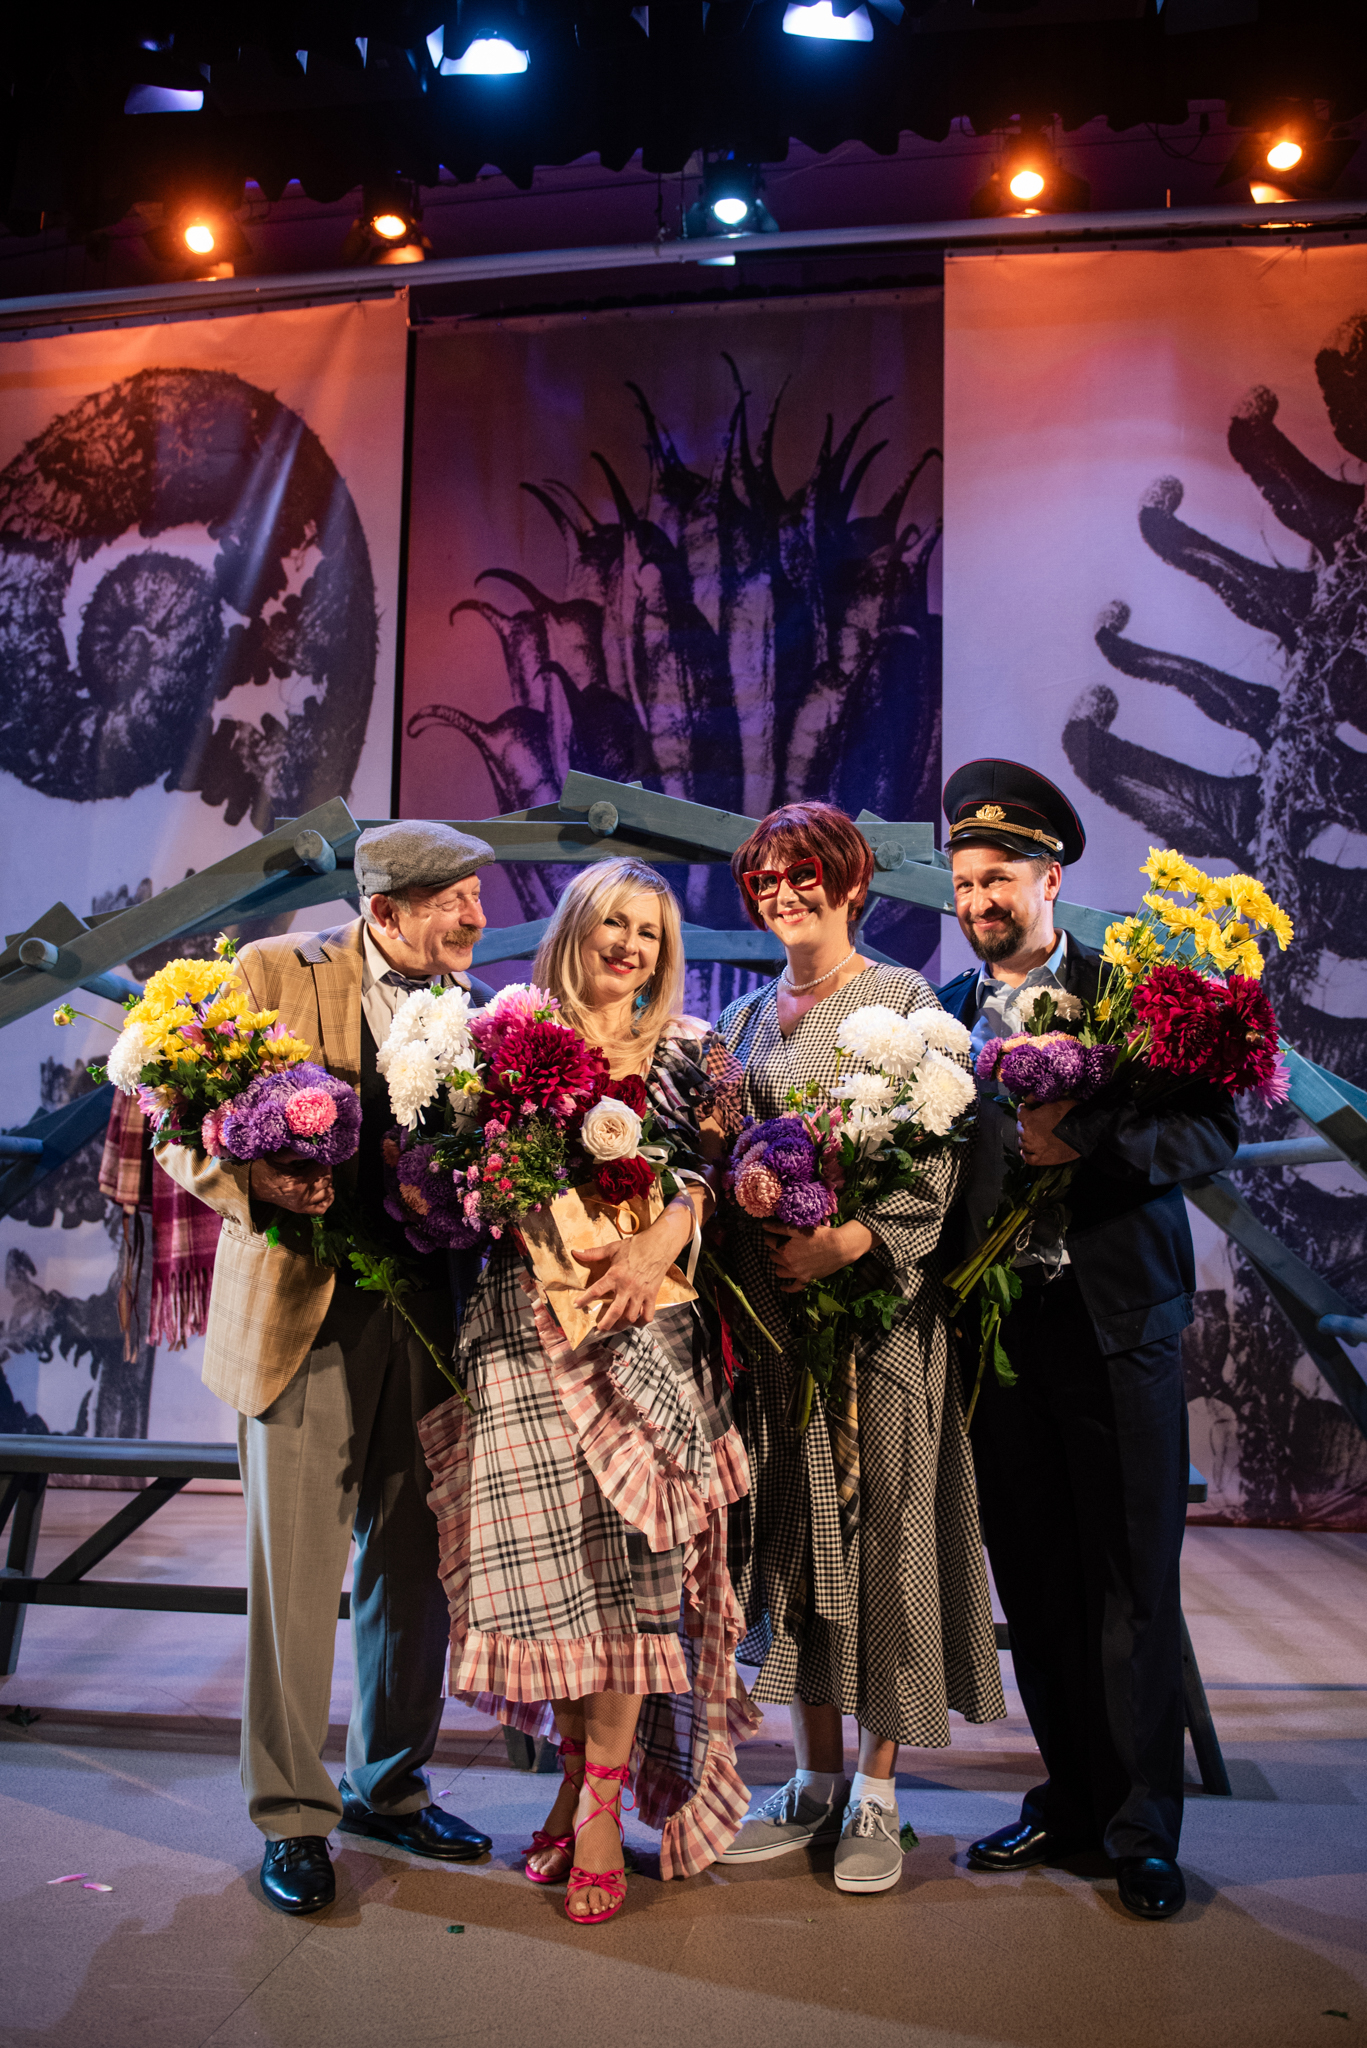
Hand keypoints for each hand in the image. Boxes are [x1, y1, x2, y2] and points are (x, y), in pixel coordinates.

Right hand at [250, 1151, 334, 1215]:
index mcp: (298, 1183)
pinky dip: (328, 1199)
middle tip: (320, 1160)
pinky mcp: (300, 1210)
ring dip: (328, 1181)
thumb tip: (317, 1147)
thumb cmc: (264, 1167)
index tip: (320, 1152)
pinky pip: (322, 1208)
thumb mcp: (279, 1156)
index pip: (321, 1169)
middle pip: (326, 1180)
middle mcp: (302, 1196)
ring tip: (320, 1172)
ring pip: (327, 1193)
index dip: (323, 1159)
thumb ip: (299, 1151)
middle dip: (326, 1169)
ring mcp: (302, 1205)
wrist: (251, 1185)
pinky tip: (326, 1189)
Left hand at [570, 1202, 694, 1332]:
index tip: (577, 1305)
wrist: (659, 1245)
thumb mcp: (612, 1248)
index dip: (585, 1299)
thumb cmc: (635, 1246)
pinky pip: (647, 1315)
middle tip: (599, 1329)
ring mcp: (641, 1293)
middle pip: (615, 1311)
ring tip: (615, 1327)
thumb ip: (593, 1253)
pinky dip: (641, 1322)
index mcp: (615, 1275)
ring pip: (630, 1316)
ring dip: (622, 1324)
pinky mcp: (652, 1296)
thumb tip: (575, 1252)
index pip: (596, 1290)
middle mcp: (627, 1287)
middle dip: (605, 1323)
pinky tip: (635, 1322)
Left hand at [761, 1218, 872, 1292]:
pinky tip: (782, 1287)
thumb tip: (764, 1225)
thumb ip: (779, 1228)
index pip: (769, 1242)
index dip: (770, 1236)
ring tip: (784, 1260)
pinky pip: (793, 1288)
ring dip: (779, 1265)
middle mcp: (787, 1263)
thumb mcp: (798, 1229)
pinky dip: (786, 1288)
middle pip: (773, 1257)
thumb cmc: (819, 1235)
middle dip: (775, 1250)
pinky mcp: (806, 1280)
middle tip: (781, 1245)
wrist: (839, 1247)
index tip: (772, 1234)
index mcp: (784, 1249)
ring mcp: (796, 1273)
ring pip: (779, 1272)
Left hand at [1017, 1099, 1080, 1166]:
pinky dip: (1025, 1154)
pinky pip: (1028, 1158)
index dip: (1024, 1109)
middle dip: (1025, 1124)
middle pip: (1020, 1128)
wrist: (1082, 1132)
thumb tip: (1028, 1099)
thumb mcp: (1054, 1100)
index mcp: (1029, 1119)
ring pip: (1022, 1143)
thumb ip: (1038, 1098)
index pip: (1020, 1112)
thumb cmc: (1069, 1113)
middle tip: (1032, 1123)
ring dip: (1025, 1138)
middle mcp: (1027, 1134)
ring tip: (1031, 1137)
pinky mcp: (1041, 1159)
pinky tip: (1026, 1151)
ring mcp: (1033, 1148)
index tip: (1027, 1108)